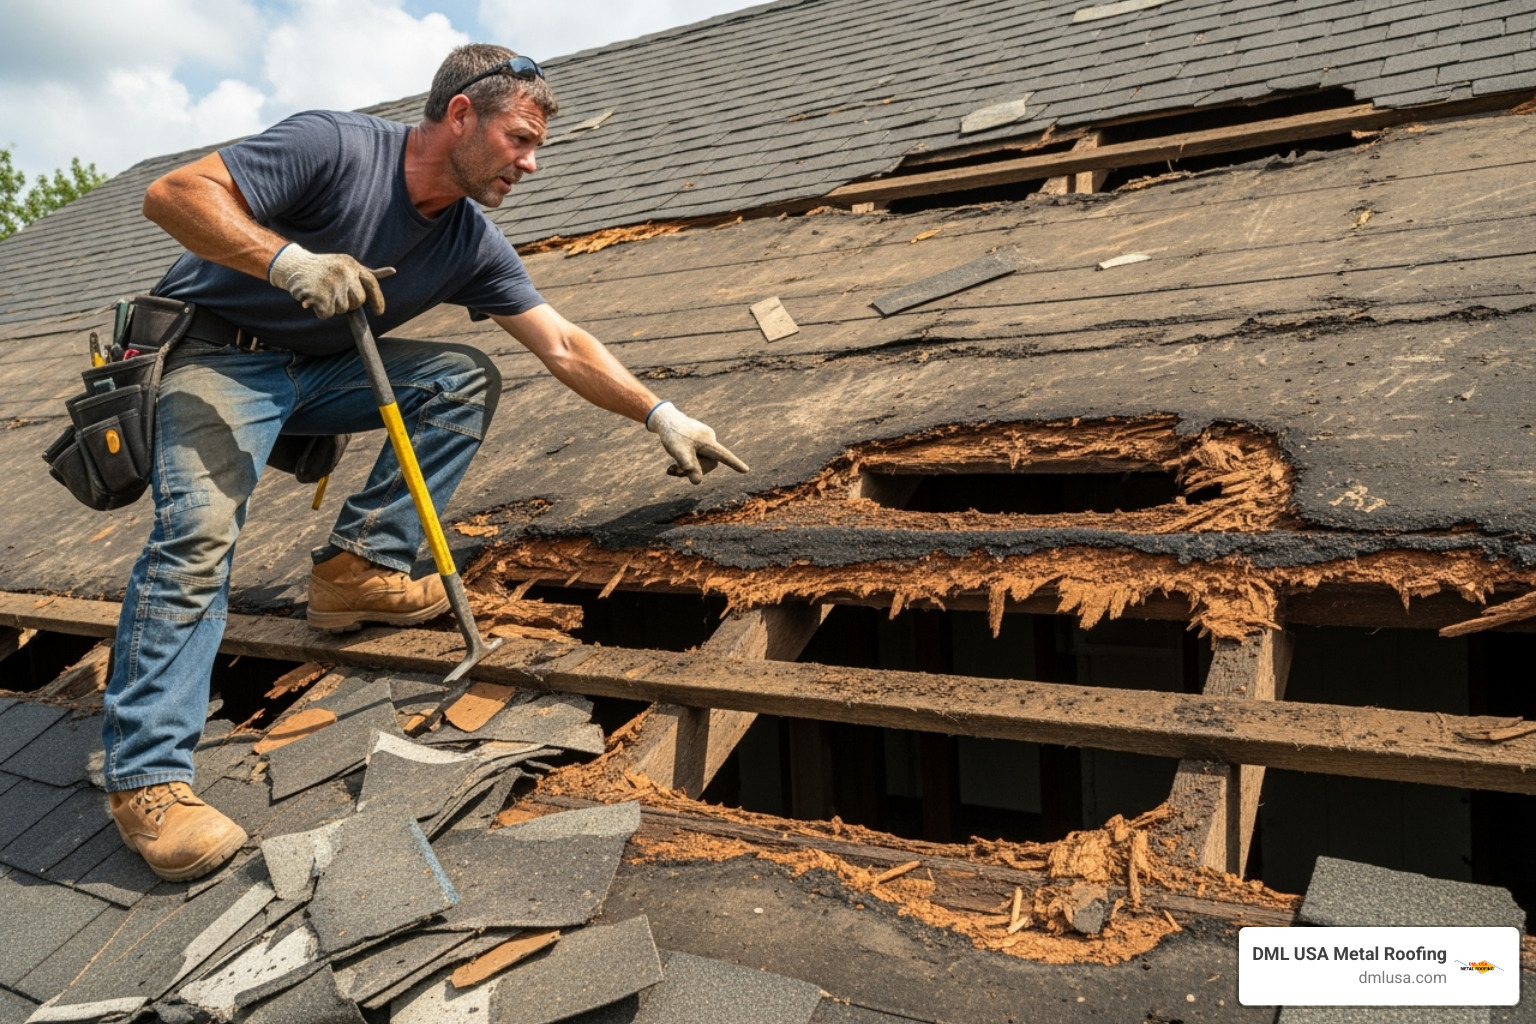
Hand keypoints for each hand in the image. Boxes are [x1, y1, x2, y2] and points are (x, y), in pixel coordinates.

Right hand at [268, 242, 390, 318]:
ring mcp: (332, 282)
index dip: (377, 300)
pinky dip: (321, 311)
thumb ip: (367, 273)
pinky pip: (327, 314)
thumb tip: (392, 271)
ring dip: (332, 307)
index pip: (372, 283)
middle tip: (336, 296)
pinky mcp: (319, 294)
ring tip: (322, 293)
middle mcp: (344, 272)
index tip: (379, 312)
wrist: (294, 265)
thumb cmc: (325, 268)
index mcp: (352, 264)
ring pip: (342, 309)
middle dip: (349, 304)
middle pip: (358, 301)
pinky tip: (313, 300)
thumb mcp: (347, 266)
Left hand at [646, 402, 748, 484]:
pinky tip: (674, 461)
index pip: (723, 455)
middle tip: (674, 471)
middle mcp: (709, 439)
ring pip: (702, 460)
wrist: (664, 419)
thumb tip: (697, 483)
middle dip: (694, 470)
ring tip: (671, 467)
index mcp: (707, 441)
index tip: (745, 470)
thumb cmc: (672, 435)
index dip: (734, 464)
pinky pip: (697, 455)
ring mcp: (704, 439)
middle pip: (709, 463)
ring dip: (687, 467)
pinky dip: (686, 461)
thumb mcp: (678, 453)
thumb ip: (688, 467)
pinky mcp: (698, 439)